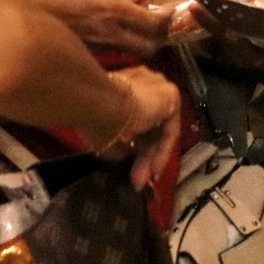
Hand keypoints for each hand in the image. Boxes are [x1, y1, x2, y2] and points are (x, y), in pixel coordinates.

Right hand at [18, 0, 172, 57]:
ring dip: (144, 43)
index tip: (172, 9)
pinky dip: (124, 47)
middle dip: (162, 36)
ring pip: (135, 54)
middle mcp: (110, 34)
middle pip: (151, 46)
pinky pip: (116, 55)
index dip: (168, 18)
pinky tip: (117, 34)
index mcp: (111, 9)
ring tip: (141, 27)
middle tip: (160, 21)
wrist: (10, 22)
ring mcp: (99, 49)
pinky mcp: (87, 57)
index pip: (154, 22)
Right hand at [93, 66, 180, 189]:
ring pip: (158, 130)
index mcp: (123, 88)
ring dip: (150, 157)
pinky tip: (154, 167)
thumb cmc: (93, 118)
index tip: (126, 165)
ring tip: (142, 179)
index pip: (135, 119)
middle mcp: (143, 84)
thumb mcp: (103, 135)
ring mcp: (158, 88)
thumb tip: (126, 152)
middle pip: (148, 127)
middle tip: (136, 179)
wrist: (99, 103)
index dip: (133, 146)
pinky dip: (162, 149)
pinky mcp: (170, 95)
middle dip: (141, 157)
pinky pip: (169, 128)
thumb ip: (117, 142)